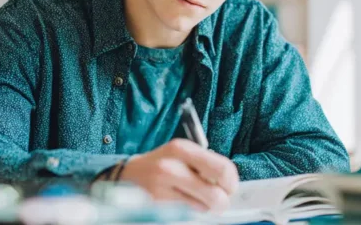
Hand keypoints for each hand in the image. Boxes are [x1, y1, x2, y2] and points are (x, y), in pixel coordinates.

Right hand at [119, 139, 238, 212]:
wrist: (129, 175)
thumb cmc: (162, 164)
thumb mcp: (181, 154)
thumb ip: (205, 163)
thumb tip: (229, 183)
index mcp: (182, 148)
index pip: (222, 168)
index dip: (231, 182)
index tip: (229, 187)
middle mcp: (171, 166)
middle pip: (214, 193)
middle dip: (222, 200)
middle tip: (220, 200)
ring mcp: (162, 187)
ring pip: (202, 207)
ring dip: (206, 206)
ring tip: (197, 199)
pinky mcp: (157, 204)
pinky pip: (188, 213)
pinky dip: (193, 210)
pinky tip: (186, 203)